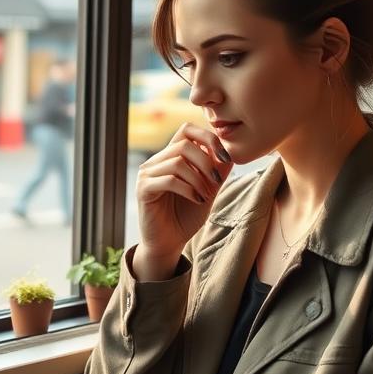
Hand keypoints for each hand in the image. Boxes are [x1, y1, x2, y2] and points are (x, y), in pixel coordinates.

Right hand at [135, 122, 234, 259]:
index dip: (208, 138)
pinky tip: (197, 200)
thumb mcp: (207, 192)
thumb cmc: (186, 217)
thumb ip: (216, 173)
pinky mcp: (143, 189)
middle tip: (216, 183)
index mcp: (171, 157)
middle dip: (206, 163)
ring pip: (178, 162)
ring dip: (198, 179)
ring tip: (206, 195)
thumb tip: (229, 154)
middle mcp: (157, 162)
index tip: (226, 158)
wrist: (168, 243)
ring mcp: (147, 174)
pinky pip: (169, 180)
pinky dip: (189, 189)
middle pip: (184, 144)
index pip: (187, 130)